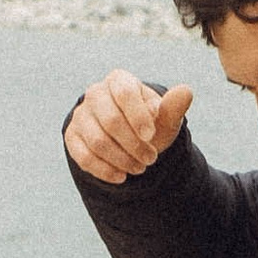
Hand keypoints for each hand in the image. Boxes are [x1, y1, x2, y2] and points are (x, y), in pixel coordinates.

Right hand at [65, 68, 194, 183]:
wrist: (128, 137)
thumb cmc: (148, 122)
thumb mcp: (164, 117)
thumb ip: (173, 107)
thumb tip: (185, 92)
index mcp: (119, 80)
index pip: (125, 94)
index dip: (138, 116)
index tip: (151, 136)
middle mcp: (95, 94)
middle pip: (111, 120)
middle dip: (133, 144)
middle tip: (151, 159)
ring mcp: (81, 115)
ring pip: (98, 141)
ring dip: (122, 159)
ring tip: (140, 168)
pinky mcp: (72, 136)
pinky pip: (84, 156)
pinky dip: (105, 170)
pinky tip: (121, 177)